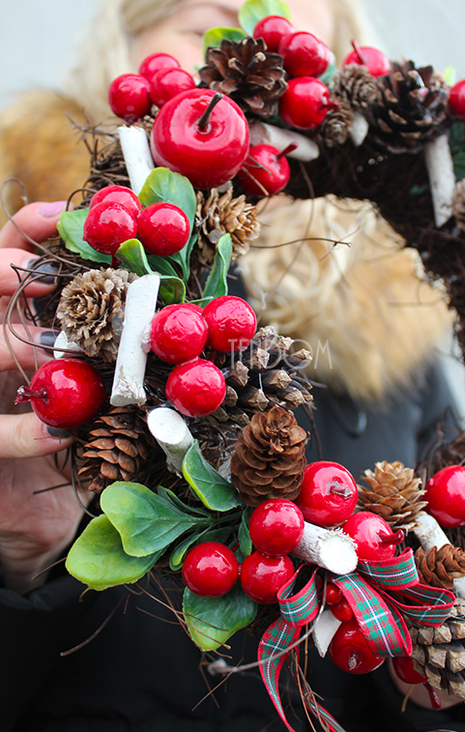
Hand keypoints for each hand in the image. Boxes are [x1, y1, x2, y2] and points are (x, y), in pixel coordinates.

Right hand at [0, 202, 85, 592]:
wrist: (43, 514)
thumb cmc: (84, 435)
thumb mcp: (104, 380)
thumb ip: (123, 341)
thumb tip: (180, 301)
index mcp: (24, 319)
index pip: (14, 254)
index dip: (32, 231)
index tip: (68, 217)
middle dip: (4, 273)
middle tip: (41, 277)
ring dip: (9, 346)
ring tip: (45, 353)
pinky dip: (25, 430)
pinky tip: (56, 431)